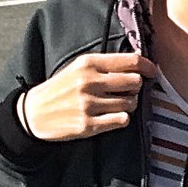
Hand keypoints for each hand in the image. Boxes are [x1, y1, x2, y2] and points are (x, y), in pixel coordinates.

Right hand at [23, 53, 157, 141]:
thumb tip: (139, 63)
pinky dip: (121, 119)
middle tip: (128, 90)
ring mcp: (89, 104)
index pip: (130, 61)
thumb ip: (106, 65)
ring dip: (128, 104)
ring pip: (130, 103)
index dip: (147, 66)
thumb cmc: (61, 89)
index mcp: (88, 64)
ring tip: (116, 104)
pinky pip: (122, 120)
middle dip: (136, 87)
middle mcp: (89, 82)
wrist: (34, 113)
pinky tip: (111, 116)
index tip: (153, 71)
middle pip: (134, 82)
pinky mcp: (88, 124)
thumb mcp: (78, 68)